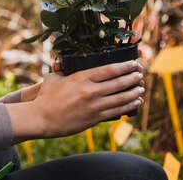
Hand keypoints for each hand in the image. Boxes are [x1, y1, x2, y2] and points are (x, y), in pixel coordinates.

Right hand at [7, 60, 143, 141]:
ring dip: (134, 92)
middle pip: (119, 82)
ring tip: (141, 88)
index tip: (133, 63)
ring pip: (121, 97)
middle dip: (133, 77)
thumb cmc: (46, 97)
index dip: (125, 66)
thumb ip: (63, 70)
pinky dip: (128, 106)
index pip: (109, 69)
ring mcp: (94, 105)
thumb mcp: (54, 77)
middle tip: (140, 74)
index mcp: (81, 77)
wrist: (42, 118)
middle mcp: (91, 90)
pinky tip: (135, 102)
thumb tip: (65, 65)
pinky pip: (117, 111)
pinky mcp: (95, 118)